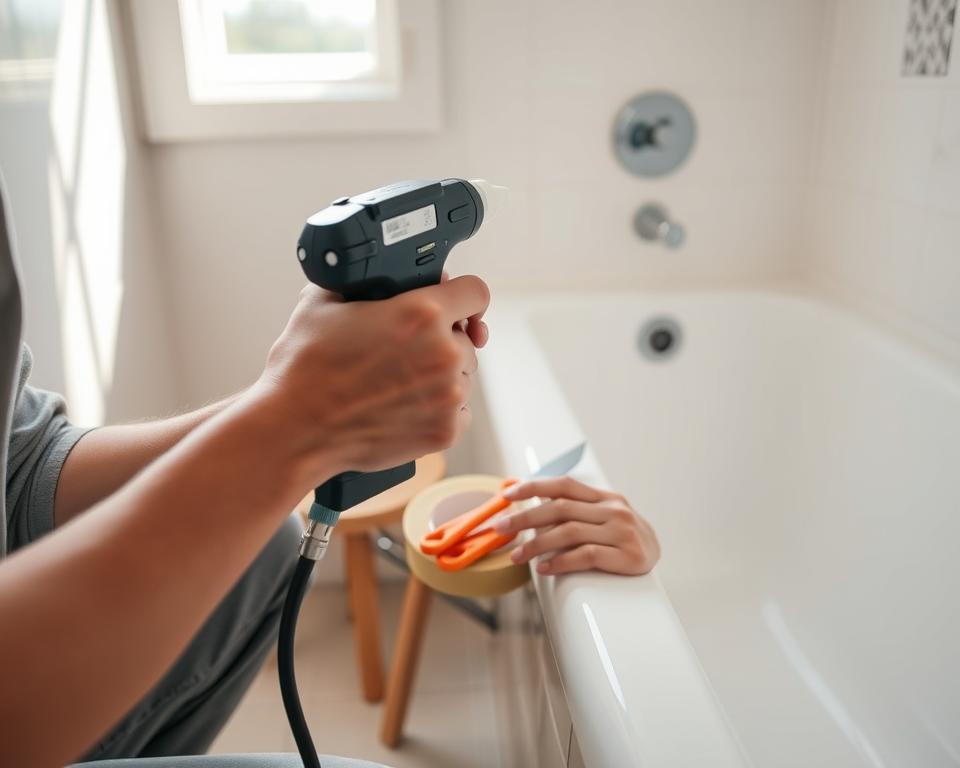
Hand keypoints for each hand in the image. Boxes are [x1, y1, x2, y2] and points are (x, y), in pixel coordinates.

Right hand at [253, 275, 489, 478]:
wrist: (294, 429)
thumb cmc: (305, 368)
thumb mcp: (324, 302)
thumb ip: (363, 281)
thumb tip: (384, 276)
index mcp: (422, 313)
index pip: (475, 292)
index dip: (463, 295)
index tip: (455, 306)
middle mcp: (444, 353)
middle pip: (465, 339)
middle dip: (441, 341)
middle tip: (402, 352)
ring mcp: (448, 396)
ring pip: (462, 376)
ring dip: (441, 377)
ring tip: (396, 383)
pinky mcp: (444, 431)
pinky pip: (459, 413)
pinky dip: (439, 410)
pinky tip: (405, 407)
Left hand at [493, 477, 659, 575]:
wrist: (658, 556)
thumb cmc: (619, 537)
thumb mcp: (600, 515)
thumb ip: (572, 509)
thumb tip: (530, 501)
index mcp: (604, 497)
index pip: (564, 485)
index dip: (533, 487)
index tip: (506, 495)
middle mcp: (614, 509)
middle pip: (561, 508)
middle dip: (525, 518)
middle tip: (500, 528)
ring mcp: (623, 532)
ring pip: (570, 532)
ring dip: (537, 545)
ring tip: (516, 557)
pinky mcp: (628, 556)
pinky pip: (587, 556)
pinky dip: (562, 561)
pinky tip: (544, 568)